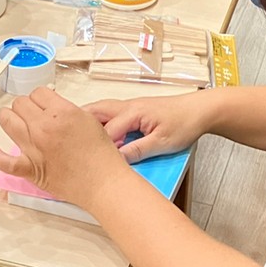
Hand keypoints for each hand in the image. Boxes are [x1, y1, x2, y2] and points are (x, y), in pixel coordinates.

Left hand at [0, 87, 127, 206]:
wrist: (102, 181)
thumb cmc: (100, 154)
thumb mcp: (88, 119)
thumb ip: (66, 110)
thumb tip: (50, 106)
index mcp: (61, 112)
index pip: (38, 93)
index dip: (40, 98)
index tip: (43, 104)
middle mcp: (43, 127)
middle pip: (20, 103)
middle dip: (26, 106)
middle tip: (33, 114)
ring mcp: (33, 148)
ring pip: (7, 120)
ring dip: (9, 118)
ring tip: (15, 121)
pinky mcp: (29, 169)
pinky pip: (4, 161)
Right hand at [87, 93, 211, 162]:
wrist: (200, 110)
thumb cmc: (184, 123)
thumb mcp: (162, 142)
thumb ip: (138, 150)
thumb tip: (117, 160)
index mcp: (132, 112)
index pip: (105, 131)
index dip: (94, 146)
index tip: (83, 160)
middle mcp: (127, 106)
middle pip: (95, 112)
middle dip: (79, 125)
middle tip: (65, 141)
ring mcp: (130, 106)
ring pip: (101, 111)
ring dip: (89, 122)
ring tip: (77, 139)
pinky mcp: (135, 111)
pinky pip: (111, 114)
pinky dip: (100, 123)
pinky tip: (98, 136)